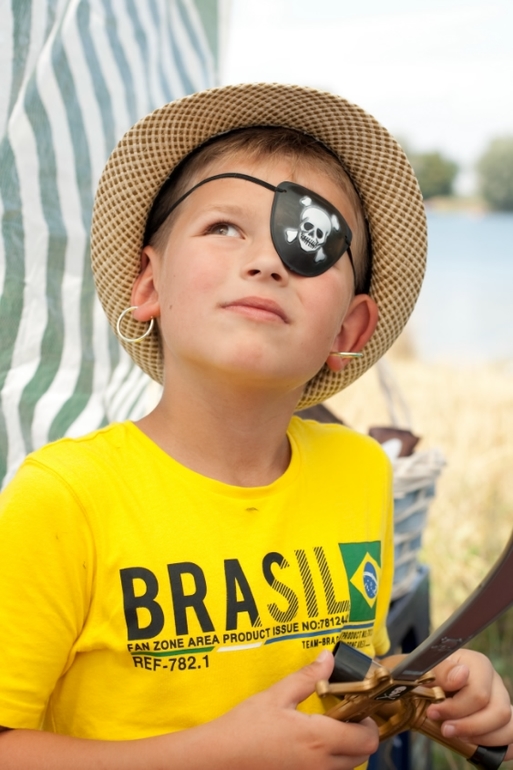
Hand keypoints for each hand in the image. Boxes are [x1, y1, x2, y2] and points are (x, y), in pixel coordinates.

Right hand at [208, 650, 378, 769]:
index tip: (356, 706)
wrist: (219, 758)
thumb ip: (308, 677)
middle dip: (360, 734)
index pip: (367, 738)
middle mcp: (321, 765)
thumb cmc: (244, 727)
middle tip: (343, 715)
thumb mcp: (277, 695)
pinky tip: (309, 745)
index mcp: (319, 739)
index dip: (368, 721)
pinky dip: (328, 761)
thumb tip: (329, 658)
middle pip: (362, 755)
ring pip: (346, 767)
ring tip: (326, 729)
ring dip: (346, 749)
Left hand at [426, 649, 512, 758]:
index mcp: (477, 664)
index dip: (455, 708)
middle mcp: (493, 681)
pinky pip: (511, 734)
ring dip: (481, 737)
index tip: (433, 711)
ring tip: (456, 735)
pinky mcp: (499, 718)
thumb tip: (461, 675)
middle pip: (498, 711)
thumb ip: (441, 670)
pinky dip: (497, 744)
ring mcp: (500, 699)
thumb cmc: (423, 673)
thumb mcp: (423, 667)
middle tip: (445, 729)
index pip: (479, 693)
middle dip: (469, 726)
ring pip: (508, 726)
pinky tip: (474, 743)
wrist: (420, 680)